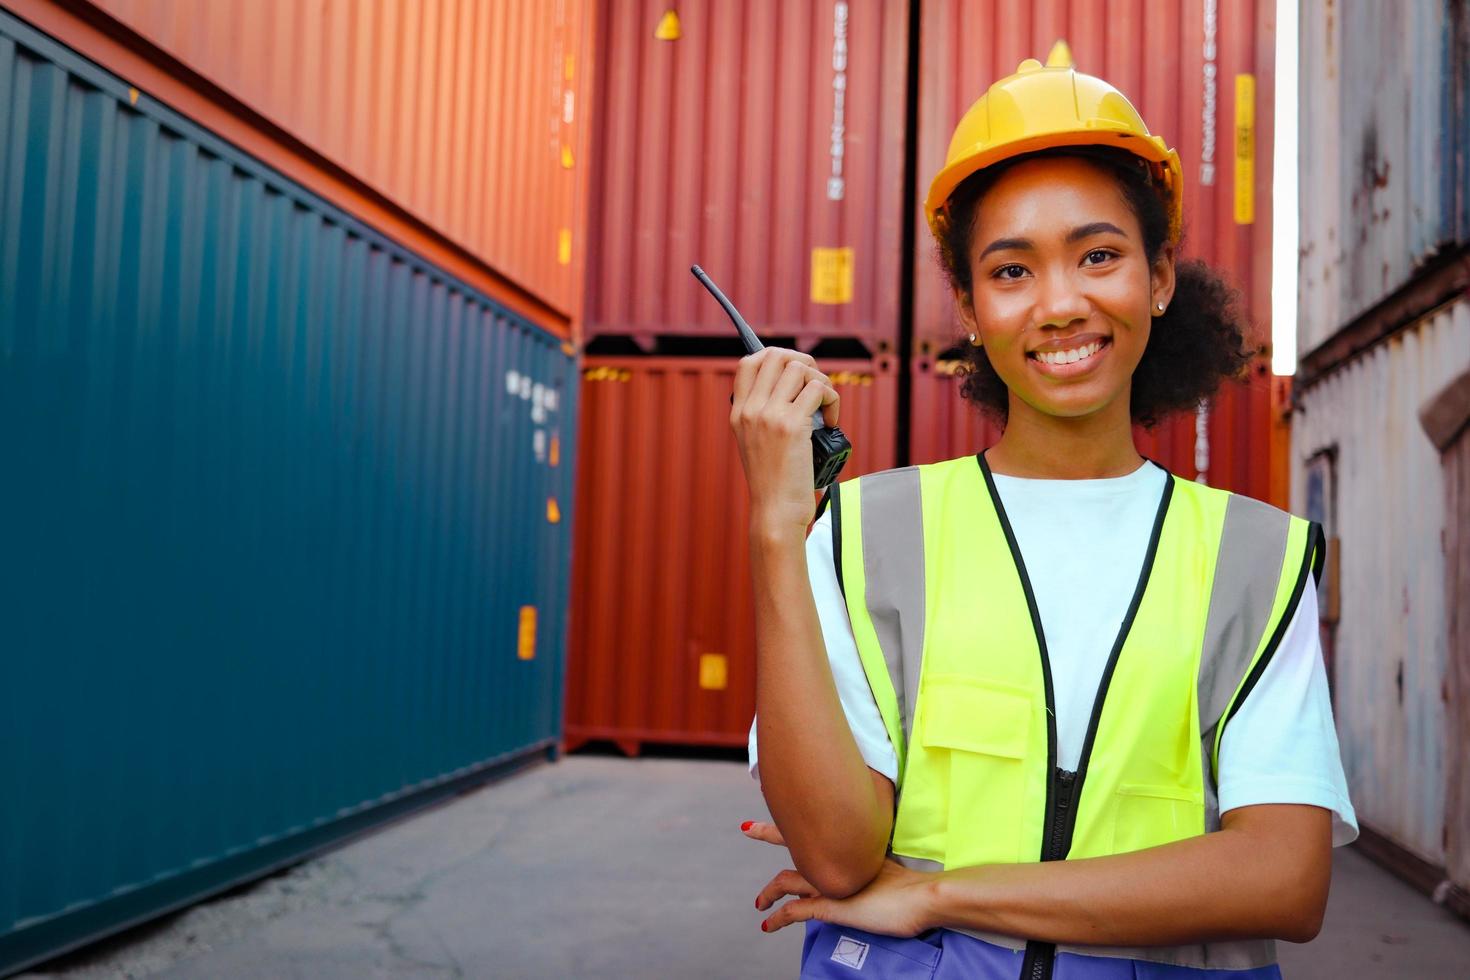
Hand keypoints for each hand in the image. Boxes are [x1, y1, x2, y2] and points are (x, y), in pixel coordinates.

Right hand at [730, 348, 838, 538]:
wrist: (775, 511)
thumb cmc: (773, 482)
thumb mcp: (756, 444)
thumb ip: (765, 416)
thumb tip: (795, 387)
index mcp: (739, 413)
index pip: (748, 363)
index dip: (774, 356)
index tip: (793, 371)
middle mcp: (750, 410)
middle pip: (775, 356)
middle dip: (803, 362)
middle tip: (815, 385)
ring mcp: (769, 415)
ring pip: (800, 369)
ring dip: (821, 382)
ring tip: (824, 406)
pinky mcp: (792, 426)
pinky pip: (819, 390)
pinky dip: (832, 400)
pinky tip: (831, 421)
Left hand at [741, 820, 935, 937]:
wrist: (923, 896)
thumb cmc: (913, 887)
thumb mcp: (886, 871)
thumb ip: (870, 867)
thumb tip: (861, 872)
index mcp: (849, 850)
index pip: (817, 829)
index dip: (798, 822)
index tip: (787, 804)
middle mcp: (835, 861)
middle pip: (793, 842)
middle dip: (770, 833)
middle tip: (749, 828)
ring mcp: (829, 883)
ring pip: (786, 880)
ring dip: (768, 892)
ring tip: (759, 902)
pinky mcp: (828, 905)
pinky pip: (793, 912)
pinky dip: (777, 918)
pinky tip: (767, 925)